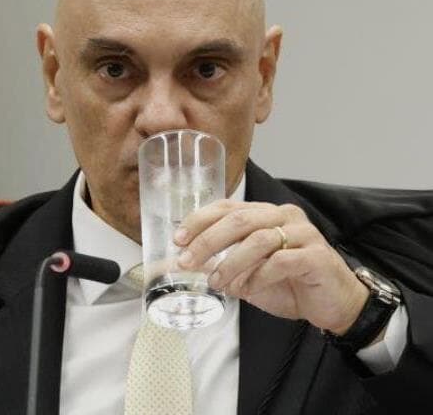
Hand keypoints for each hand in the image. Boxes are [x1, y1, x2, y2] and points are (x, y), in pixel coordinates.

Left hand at [174, 200, 368, 334]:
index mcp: (265, 213)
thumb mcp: (245, 273)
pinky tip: (248, 290)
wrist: (333, 304)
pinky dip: (259, 276)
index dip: (200, 221)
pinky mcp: (316, 255)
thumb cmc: (288, 284)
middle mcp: (283, 216)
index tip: (178, 239)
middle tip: (188, 261)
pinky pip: (282, 261)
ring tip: (218, 282)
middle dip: (208, 240)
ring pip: (259, 239)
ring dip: (232, 263)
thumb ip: (217, 264)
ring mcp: (302, 233)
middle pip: (239, 220)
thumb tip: (181, 263)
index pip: (227, 208)